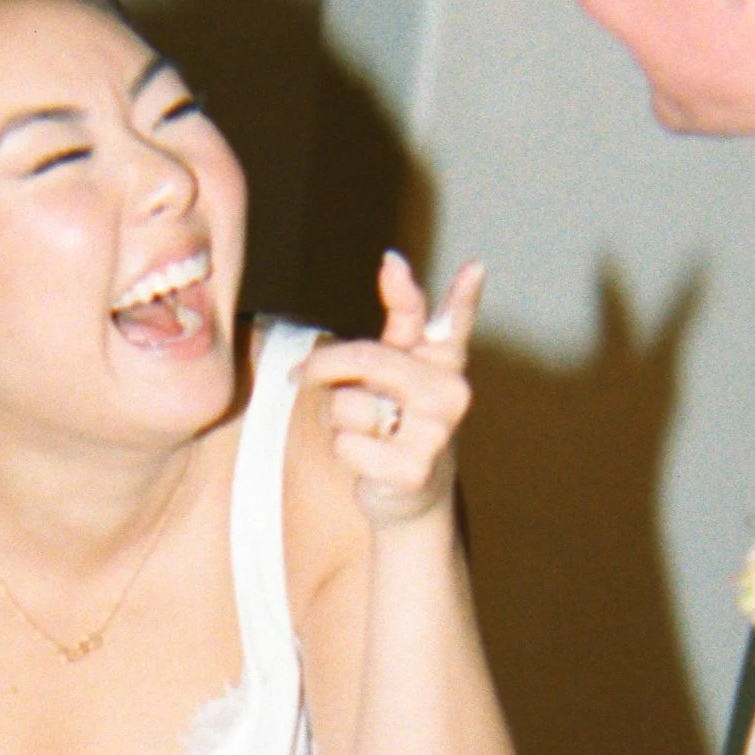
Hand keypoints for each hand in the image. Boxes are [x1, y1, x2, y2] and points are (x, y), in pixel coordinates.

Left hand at [305, 252, 483, 530]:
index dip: (441, 295)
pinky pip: (347, 444)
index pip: (447, 323)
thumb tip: (394, 258)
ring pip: (348, 405)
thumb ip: (405, 314)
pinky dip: (344, 450)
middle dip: (324, 366)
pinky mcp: (413, 471)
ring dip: (338, 418)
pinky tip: (368, 461)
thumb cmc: (400, 420)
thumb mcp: (401, 365)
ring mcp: (436, 434)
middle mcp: (452, 394)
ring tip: (364, 430)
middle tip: (302, 374)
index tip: (396, 264)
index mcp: (448, 362)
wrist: (411, 496)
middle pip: (368, 358)